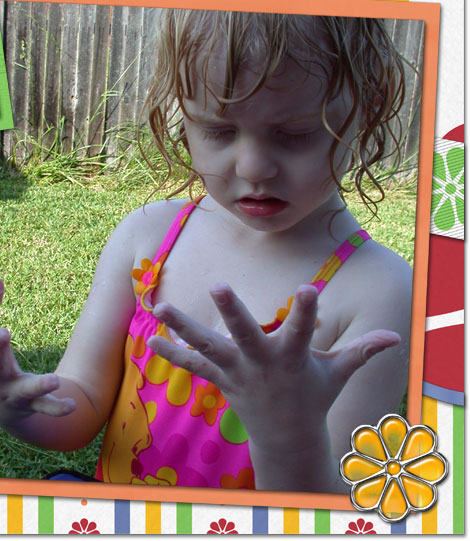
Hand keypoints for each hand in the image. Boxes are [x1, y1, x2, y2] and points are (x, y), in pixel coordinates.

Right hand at [0, 279, 74, 422]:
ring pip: (25, 391)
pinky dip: (57, 408)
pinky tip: (72, 405)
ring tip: (54, 380)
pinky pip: (45, 408)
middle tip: (3, 332)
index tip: (1, 330)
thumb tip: (0, 280)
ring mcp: (15, 395)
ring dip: (39, 386)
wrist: (1, 407)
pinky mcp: (32, 405)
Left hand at [147, 283, 399, 454]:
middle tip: (218, 286)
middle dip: (232, 312)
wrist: (286, 436)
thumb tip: (397, 338)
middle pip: (245, 335)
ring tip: (160, 306)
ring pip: (207, 347)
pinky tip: (152, 341)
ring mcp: (237, 373)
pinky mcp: (223, 380)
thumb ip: (362, 351)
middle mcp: (262, 364)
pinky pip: (195, 367)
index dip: (306, 311)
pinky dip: (175, 354)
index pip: (304, 330)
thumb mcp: (338, 374)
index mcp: (293, 358)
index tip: (308, 288)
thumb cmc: (314, 396)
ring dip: (184, 328)